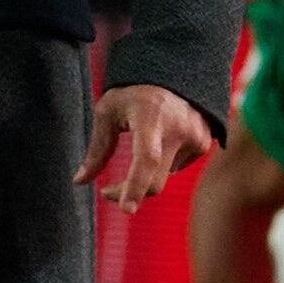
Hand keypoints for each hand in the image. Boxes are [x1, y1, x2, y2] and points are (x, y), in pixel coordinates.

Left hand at [76, 82, 213, 208]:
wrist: (173, 74)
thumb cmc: (133, 94)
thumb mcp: (108, 112)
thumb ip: (97, 149)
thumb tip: (79, 182)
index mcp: (151, 116)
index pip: (146, 159)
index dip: (135, 185)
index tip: (125, 208)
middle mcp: (178, 128)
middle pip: (155, 180)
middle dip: (129, 193)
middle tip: (108, 193)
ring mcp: (196, 136)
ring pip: (164, 176)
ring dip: (145, 175)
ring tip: (137, 148)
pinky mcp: (204, 144)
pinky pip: (177, 168)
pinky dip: (162, 165)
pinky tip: (160, 142)